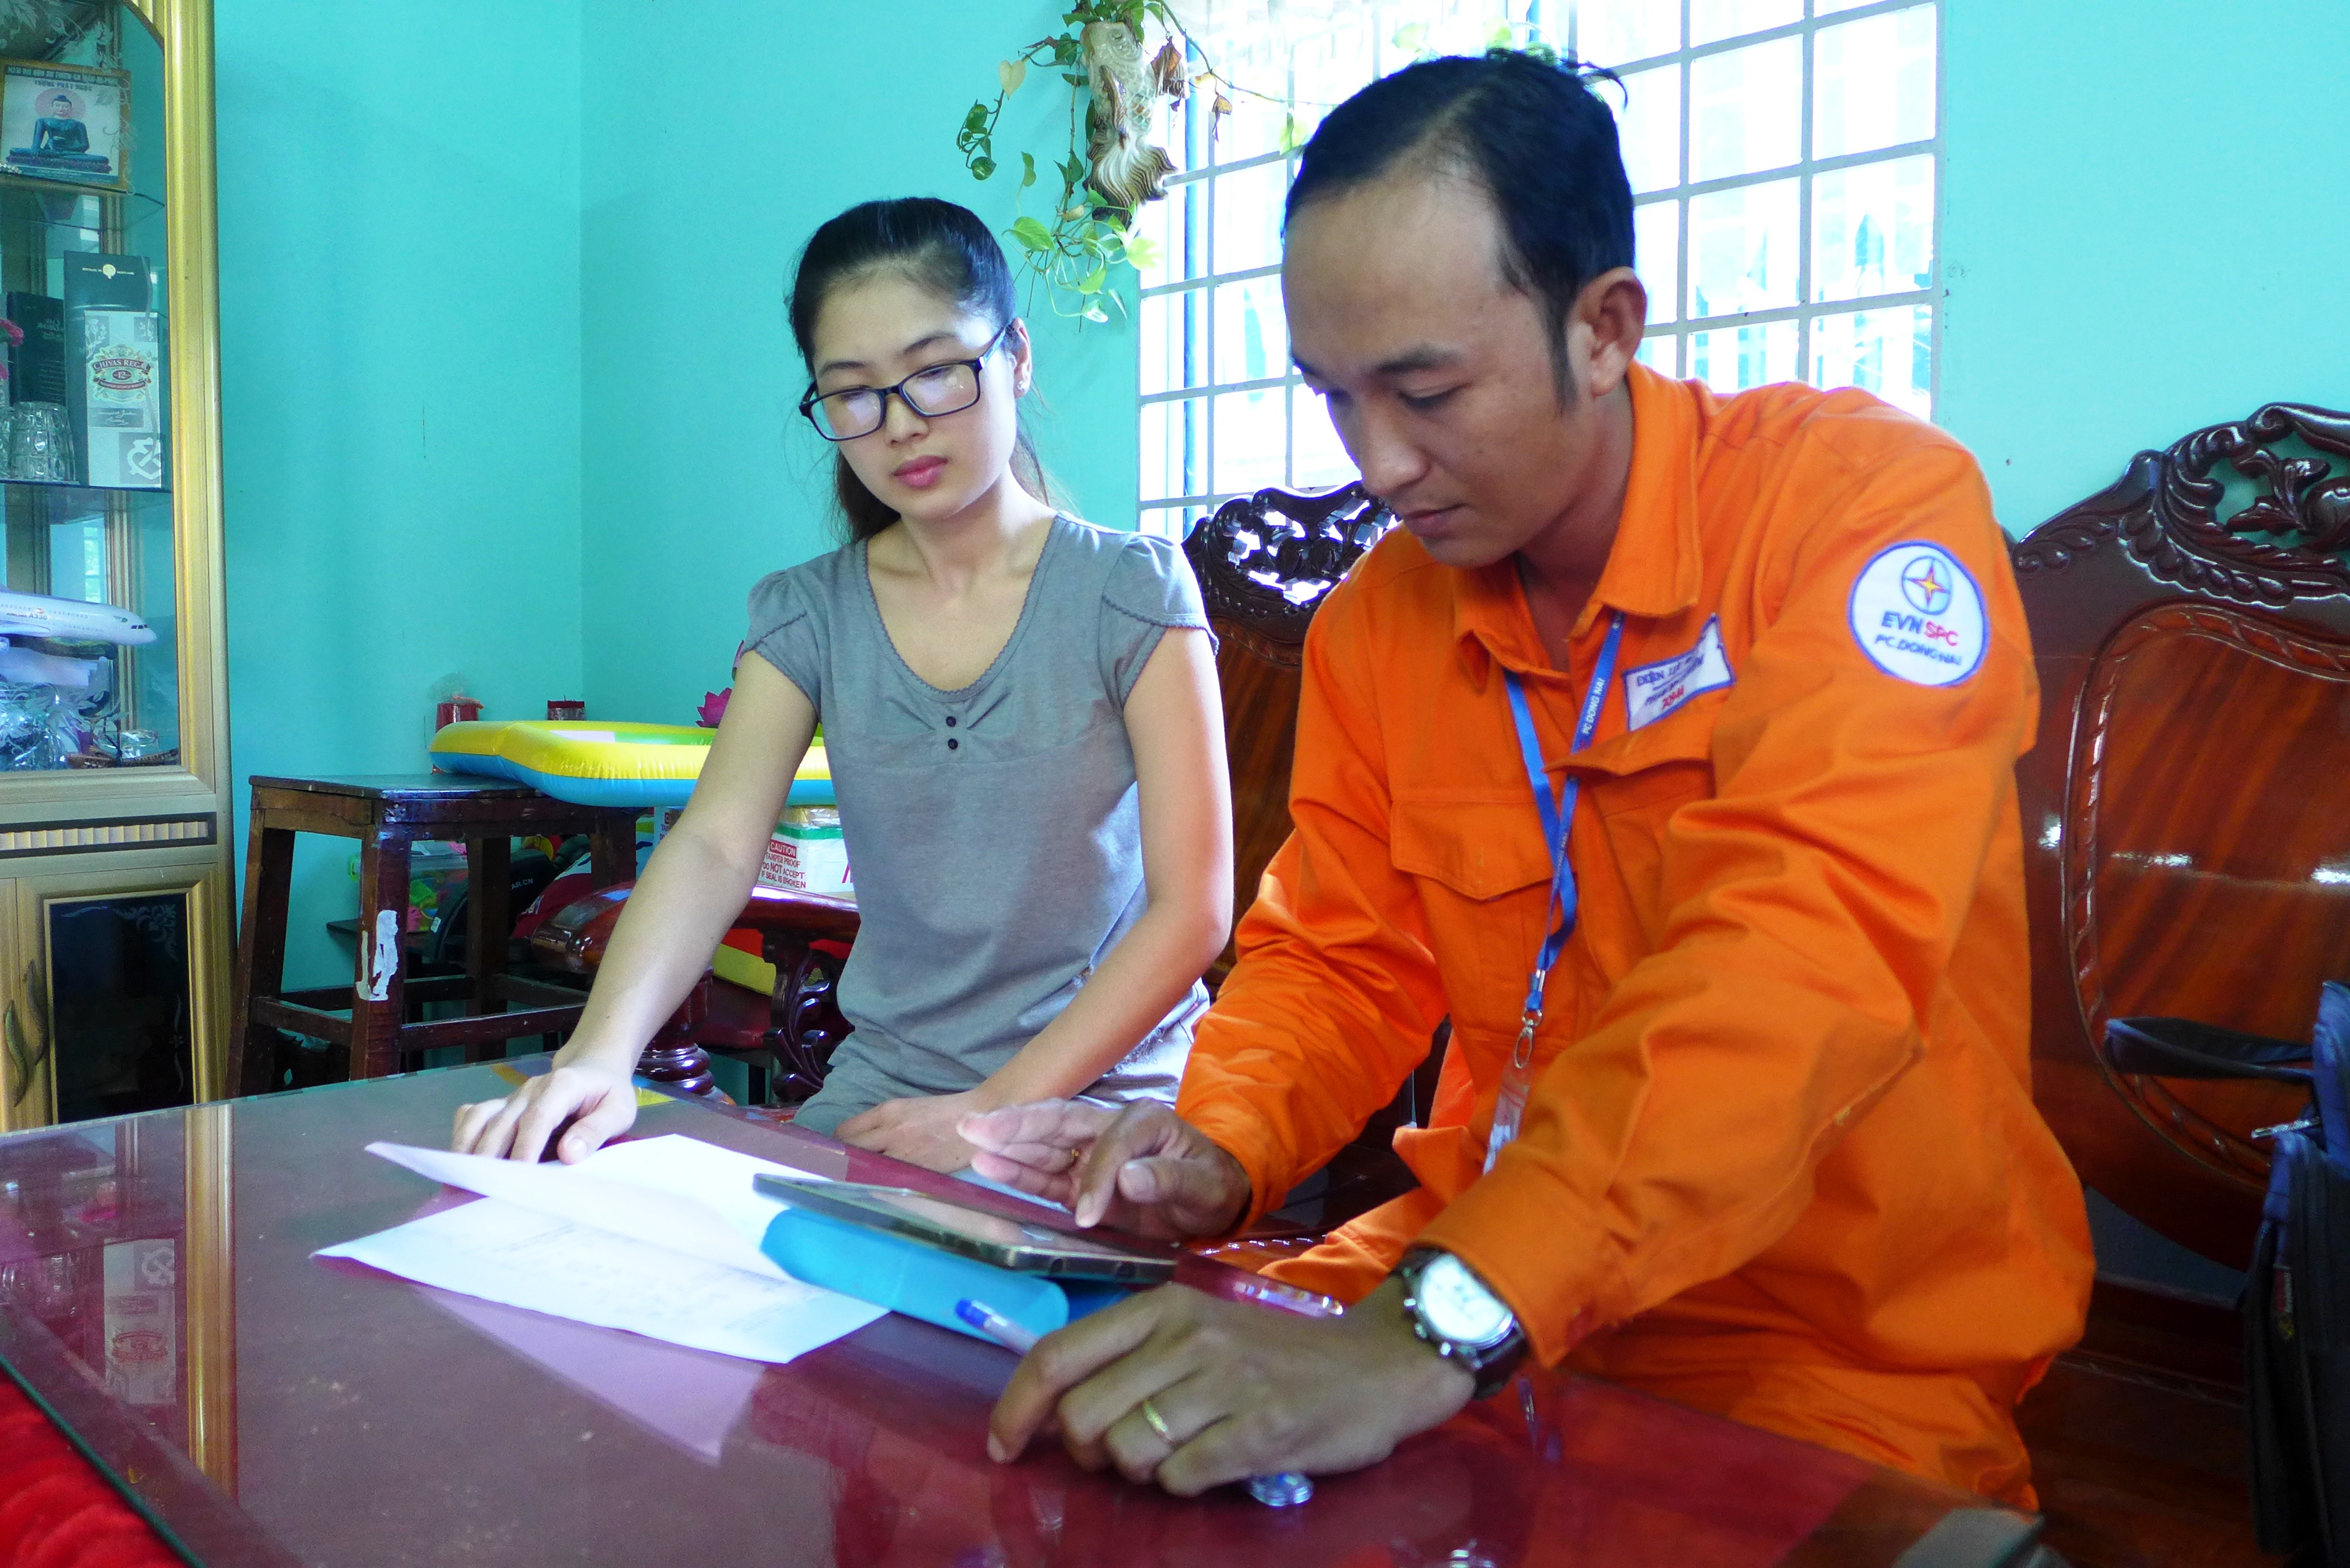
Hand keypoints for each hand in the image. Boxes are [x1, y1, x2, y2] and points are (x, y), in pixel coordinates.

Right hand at [451, 1059, 635, 1163]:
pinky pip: (473, 1115)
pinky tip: (457, 1161)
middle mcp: (531, 1089)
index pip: (539, 1117)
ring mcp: (512, 1097)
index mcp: (563, 1086)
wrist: (593, 1068)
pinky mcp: (501, 1106)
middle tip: (482, 1189)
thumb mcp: (619, 1110)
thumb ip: (596, 1130)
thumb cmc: (607, 1094)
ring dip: (467, 1147)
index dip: (527, 1146)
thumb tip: (569, 1154)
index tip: (519, 1175)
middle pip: (504, 1122)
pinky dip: (461, 1135)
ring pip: (480, 1117)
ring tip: (460, 1180)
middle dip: (491, 1157)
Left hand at [837, 1091, 986, 1172]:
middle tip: (843, 1169)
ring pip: (866, 1169)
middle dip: (843, 1161)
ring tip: (860, 1179)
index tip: (838, 1152)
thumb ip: (882, 1123)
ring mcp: (903, 1154)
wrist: (980, 1119)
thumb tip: (860, 1142)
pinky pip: (888, 1182)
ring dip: (860, 1175)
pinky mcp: (918, 1172)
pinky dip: (881, 1185)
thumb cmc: (944, 1113)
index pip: (845, 1131)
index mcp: (888, 1111)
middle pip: (849, 1151)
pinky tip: (882, 1186)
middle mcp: (890, 1131)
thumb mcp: (908, 1108)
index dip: (838, 1144)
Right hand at [958, 1099, 1249, 1236]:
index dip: (1096, 1179)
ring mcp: (1089, 1155)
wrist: (1212, 1201)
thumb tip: (1128, 1178)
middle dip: (1017, 1125)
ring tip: (969, 1138)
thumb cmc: (1211, 1186)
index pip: (1109, 1146)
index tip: (1088, 1215)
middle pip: (1059, 1124)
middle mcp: (1108, 1130)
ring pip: (1044, 1147)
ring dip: (1008, 1144)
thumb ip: (1169, 1180)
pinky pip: (1045, 1177)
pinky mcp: (1079, 1182)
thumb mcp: (1204, 1186)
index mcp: (1142, 1122)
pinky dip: (1018, 1173)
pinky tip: (987, 1165)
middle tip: (974, 1124)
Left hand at [987, 1278, 1474, 1494]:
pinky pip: (1179, 1478)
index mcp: (1161, 1309)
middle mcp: (1185, 1338)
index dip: (1015, 1408)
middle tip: (1121, 1454)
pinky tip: (1212, 1464)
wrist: (1374, 1368)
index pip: (1057, 1356)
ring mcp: (1222, 1383)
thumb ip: (1130, 1359)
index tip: (1003, 1446)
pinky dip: (1182, 1485)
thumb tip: (1056, 1411)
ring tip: (1174, 1456)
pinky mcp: (1257, 1430)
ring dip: (1137, 1471)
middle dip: (1087, 1453)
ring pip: (1127, 1450)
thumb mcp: (1197, 1332)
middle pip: (1082, 1416)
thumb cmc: (1272, 1356)